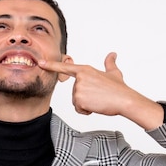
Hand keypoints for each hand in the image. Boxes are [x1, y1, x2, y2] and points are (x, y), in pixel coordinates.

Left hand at [39, 52, 163, 129]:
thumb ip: (109, 63)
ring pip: (76, 101)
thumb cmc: (119, 89)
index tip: (40, 63)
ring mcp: (79, 89)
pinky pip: (79, 109)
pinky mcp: (79, 100)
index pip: (65, 67)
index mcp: (85, 70)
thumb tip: (112, 54)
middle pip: (74, 92)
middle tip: (98, 96)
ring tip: (98, 100)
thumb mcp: (114, 73)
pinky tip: (96, 106)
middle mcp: (80, 78)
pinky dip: (87, 111)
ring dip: (86, 104)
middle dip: (85, 97)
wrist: (125, 100)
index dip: (51, 65)